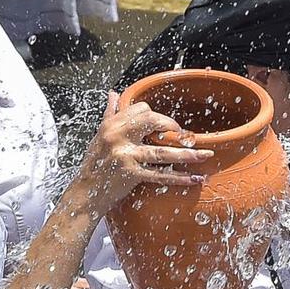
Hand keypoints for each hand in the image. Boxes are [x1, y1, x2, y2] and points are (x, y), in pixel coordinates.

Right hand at [68, 92, 210, 215]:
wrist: (83, 194)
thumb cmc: (93, 165)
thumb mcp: (99, 135)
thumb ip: (109, 114)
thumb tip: (113, 94)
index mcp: (112, 125)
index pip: (141, 109)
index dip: (157, 116)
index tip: (166, 126)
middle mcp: (118, 137)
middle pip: (152, 121)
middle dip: (173, 127)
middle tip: (186, 136)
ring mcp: (125, 156)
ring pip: (162, 151)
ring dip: (187, 154)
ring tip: (205, 155)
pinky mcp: (131, 175)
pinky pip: (160, 175)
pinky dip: (180, 178)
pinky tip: (195, 179)